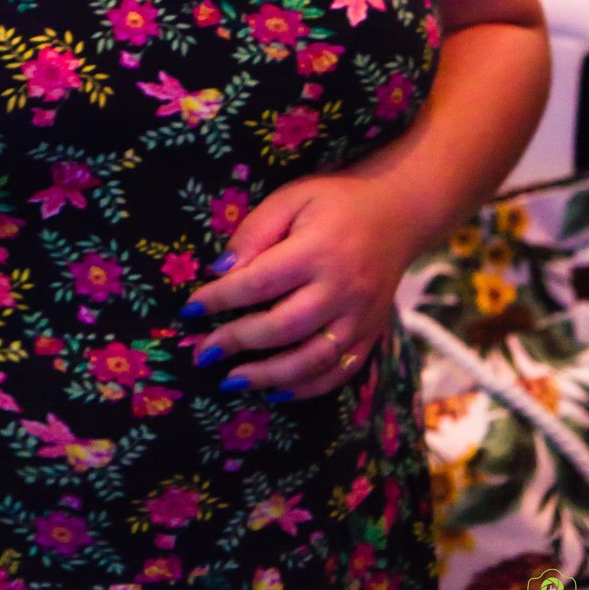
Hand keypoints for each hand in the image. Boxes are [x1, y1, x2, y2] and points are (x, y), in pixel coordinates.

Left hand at [179, 172, 416, 398]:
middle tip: (202, 352)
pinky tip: (276, 391)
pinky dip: (306, 388)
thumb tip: (221, 270)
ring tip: (230, 380)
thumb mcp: (291, 198)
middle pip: (282, 327)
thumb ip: (255, 231)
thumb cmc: (335, 200)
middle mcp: (342, 288)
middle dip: (237, 342)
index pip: (258, 282)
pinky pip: (339, 372)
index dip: (219, 299)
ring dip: (268, 376)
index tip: (189, 310)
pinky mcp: (371, 333)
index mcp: (317, 250)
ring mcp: (360, 317)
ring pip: (312, 360)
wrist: (399, 210)